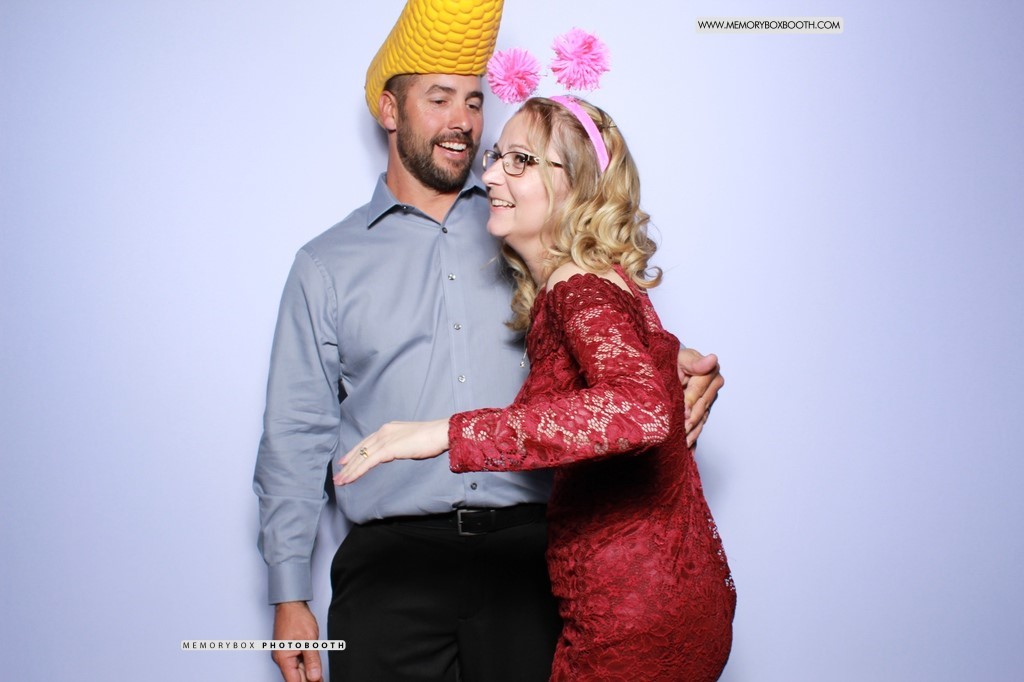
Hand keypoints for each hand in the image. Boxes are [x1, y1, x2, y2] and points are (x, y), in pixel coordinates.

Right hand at [272, 601, 321, 681]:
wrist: (291, 603)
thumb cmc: (297, 617)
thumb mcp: (309, 640)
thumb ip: (312, 660)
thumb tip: (314, 677)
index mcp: (283, 658)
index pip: (294, 681)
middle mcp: (281, 658)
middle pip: (296, 677)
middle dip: (309, 679)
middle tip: (322, 679)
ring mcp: (284, 653)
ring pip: (297, 670)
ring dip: (308, 672)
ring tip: (320, 675)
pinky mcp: (288, 649)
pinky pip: (296, 662)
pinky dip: (305, 665)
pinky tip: (314, 666)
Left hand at [334, 419, 449, 484]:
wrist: (439, 433)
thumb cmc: (431, 438)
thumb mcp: (410, 440)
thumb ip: (400, 445)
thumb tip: (397, 451)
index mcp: (389, 428)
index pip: (367, 442)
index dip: (355, 452)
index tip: (345, 461)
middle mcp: (383, 432)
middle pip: (361, 449)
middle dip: (348, 464)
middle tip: (338, 475)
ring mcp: (384, 439)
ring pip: (361, 457)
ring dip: (349, 471)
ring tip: (340, 481)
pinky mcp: (387, 449)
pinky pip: (368, 462)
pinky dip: (357, 471)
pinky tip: (350, 479)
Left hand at [677, 348, 723, 447]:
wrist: (670, 364)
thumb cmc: (674, 358)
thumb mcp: (682, 357)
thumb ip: (696, 362)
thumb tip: (713, 359)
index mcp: (710, 372)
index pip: (699, 391)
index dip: (690, 401)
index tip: (684, 412)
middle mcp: (713, 387)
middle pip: (702, 407)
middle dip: (691, 420)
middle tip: (682, 432)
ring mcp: (708, 400)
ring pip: (701, 419)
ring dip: (693, 433)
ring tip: (684, 444)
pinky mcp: (703, 410)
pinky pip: (699, 425)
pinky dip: (693, 438)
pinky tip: (689, 451)